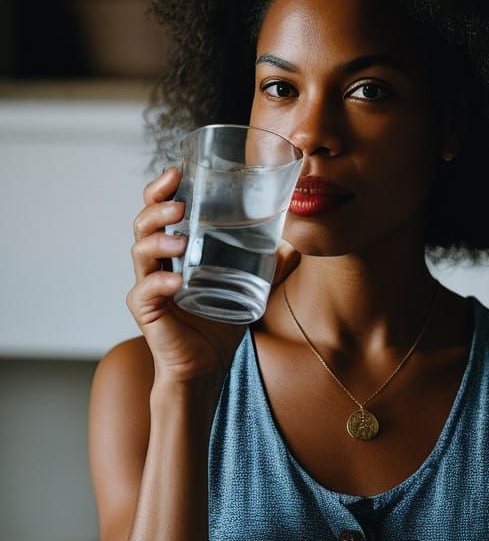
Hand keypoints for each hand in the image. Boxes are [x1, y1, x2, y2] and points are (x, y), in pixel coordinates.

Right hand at [127, 165, 300, 386]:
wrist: (206, 368)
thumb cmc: (219, 325)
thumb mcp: (250, 289)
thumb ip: (270, 267)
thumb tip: (296, 245)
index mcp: (176, 251)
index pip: (159, 211)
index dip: (161, 189)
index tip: (177, 172)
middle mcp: (157, 263)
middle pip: (142, 223)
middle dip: (156, 207)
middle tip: (179, 202)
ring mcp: (148, 287)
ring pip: (139, 252)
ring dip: (157, 239)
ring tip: (180, 238)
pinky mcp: (147, 312)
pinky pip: (145, 292)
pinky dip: (159, 283)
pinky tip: (176, 280)